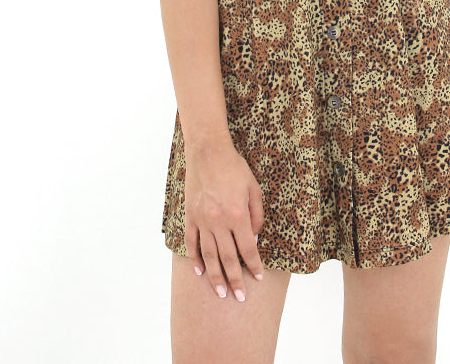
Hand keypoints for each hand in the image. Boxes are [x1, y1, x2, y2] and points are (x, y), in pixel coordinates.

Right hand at [184, 134, 264, 302]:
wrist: (208, 152)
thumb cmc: (234, 167)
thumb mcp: (254, 188)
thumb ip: (256, 215)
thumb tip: (254, 237)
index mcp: (237, 215)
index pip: (248, 248)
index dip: (254, 265)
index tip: (259, 278)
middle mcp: (219, 222)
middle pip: (228, 258)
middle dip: (235, 280)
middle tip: (239, 297)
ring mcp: (202, 220)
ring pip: (209, 255)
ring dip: (215, 276)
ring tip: (220, 292)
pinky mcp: (190, 216)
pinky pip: (192, 242)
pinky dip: (195, 258)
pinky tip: (200, 271)